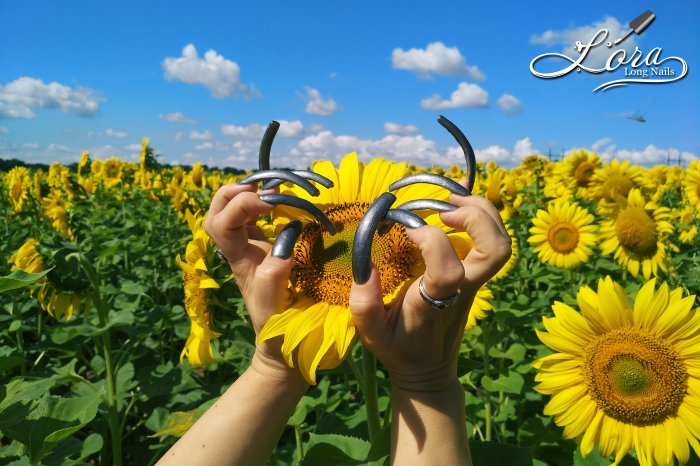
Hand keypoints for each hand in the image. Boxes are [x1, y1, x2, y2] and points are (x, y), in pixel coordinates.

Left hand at [203, 183, 300, 381]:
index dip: (242, 205)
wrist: (283, 349)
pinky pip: (253, 221)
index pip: (222, 224)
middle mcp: (239, 254)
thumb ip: (274, 278)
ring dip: (245, 196)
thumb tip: (283, 244)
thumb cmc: (280, 333)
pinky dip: (261, 206)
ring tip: (270, 191)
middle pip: (215, 212)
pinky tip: (280, 205)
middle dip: (233, 193)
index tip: (271, 204)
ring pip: (229, 213)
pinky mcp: (263, 252)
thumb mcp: (276, 309)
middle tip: (261, 188)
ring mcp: (249, 252)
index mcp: (239, 264)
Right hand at [349, 193, 511, 391]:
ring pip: (502, 244)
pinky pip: (491, 242)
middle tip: (445, 206)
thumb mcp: (370, 331)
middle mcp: (464, 289)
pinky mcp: (476, 276)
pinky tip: (456, 206)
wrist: (429, 370)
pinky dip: (481, 216)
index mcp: (437, 303)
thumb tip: (367, 266)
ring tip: (452, 199)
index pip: (449, 270)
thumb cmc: (399, 348)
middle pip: (495, 251)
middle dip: (476, 218)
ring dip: (483, 212)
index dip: (433, 242)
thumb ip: (364, 302)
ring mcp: (475, 282)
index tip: (408, 228)